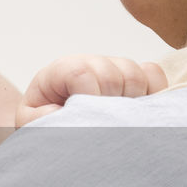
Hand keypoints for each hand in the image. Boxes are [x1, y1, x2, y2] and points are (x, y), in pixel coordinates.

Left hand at [17, 55, 166, 127]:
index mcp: (61, 71)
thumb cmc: (45, 121)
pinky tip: (137, 112)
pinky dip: (153, 94)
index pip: (81, 72)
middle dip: (110, 103)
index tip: (86, 116)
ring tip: (116, 121)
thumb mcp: (33, 122)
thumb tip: (60, 111)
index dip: (88, 95)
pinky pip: (154, 74)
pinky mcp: (136, 76)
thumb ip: (42, 117)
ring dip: (131, 102)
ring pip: (136, 74)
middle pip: (113, 74)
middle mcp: (91, 63)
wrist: (57, 123)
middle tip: (102, 124)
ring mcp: (115, 67)